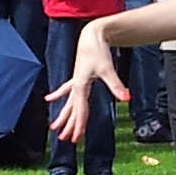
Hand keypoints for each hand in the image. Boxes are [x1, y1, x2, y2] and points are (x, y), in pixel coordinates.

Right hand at [49, 19, 126, 140]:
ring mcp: (75, 81)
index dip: (79, 125)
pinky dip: (58, 95)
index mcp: (80, 85)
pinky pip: (66, 90)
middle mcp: (76, 85)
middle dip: (69, 125)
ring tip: (54, 127)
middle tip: (66, 140)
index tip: (76, 138)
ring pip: (68, 103)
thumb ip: (116, 85)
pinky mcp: (77, 77)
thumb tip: (126, 98)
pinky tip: (49, 99)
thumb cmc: (98, 50)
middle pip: (72, 109)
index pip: (80, 110)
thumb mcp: (107, 69)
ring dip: (62, 115)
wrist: (91, 35)